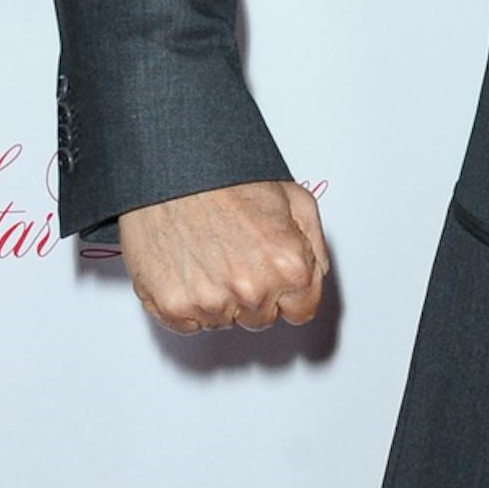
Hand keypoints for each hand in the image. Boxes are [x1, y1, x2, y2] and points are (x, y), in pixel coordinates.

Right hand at [118, 179, 328, 332]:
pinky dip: (186, 304)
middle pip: (260, 318)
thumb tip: (316, 273)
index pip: (301, 312)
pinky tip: (186, 269)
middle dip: (252, 294)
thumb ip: (314, 244)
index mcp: (289, 267)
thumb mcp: (294, 197)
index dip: (287, 293)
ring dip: (217, 298)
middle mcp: (253, 290)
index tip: (271, 277)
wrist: (172, 163)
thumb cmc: (228, 176)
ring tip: (206, 254)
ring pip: (222, 321)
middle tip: (233, 255)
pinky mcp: (173, 305)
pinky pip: (187, 324)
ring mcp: (211, 301)